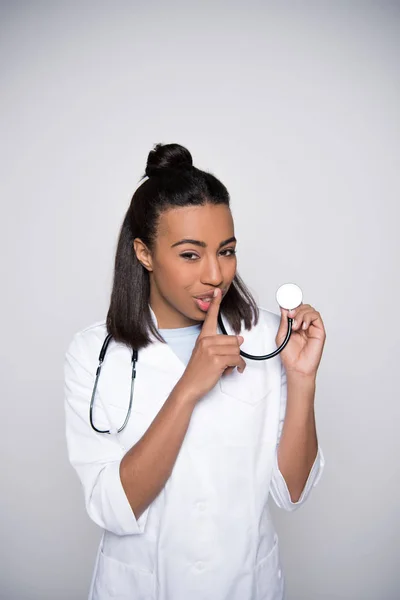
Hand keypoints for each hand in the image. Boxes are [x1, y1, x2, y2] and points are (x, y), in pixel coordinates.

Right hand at [177, 288, 245, 403]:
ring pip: (237, 350)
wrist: (189, 386)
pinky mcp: (217, 359)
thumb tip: (240, 339)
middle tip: (224, 363)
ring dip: (236, 362)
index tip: (218, 291)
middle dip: (234, 353)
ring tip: (225, 368)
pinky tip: (233, 371)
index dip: (215, 303)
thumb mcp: (205, 354)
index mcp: (203, 337)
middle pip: (234, 340)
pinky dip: (239, 367)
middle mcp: (206, 341)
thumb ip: (220, 345)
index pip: (210, 318)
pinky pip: (238, 359)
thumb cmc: (198, 372)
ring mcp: (211, 350)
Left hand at [275, 303, 325, 377]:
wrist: (296, 367)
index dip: (291, 304)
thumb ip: (284, 321)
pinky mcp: (319, 331)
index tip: (284, 302)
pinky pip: (316, 317)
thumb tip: (285, 308)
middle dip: (296, 308)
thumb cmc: (289, 355)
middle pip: (303, 307)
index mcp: (295, 325)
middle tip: (290, 315)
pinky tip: (303, 326)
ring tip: (295, 325)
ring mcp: (312, 328)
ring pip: (310, 310)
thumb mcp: (281, 335)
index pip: (296, 309)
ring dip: (301, 314)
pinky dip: (308, 317)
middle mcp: (304, 325)